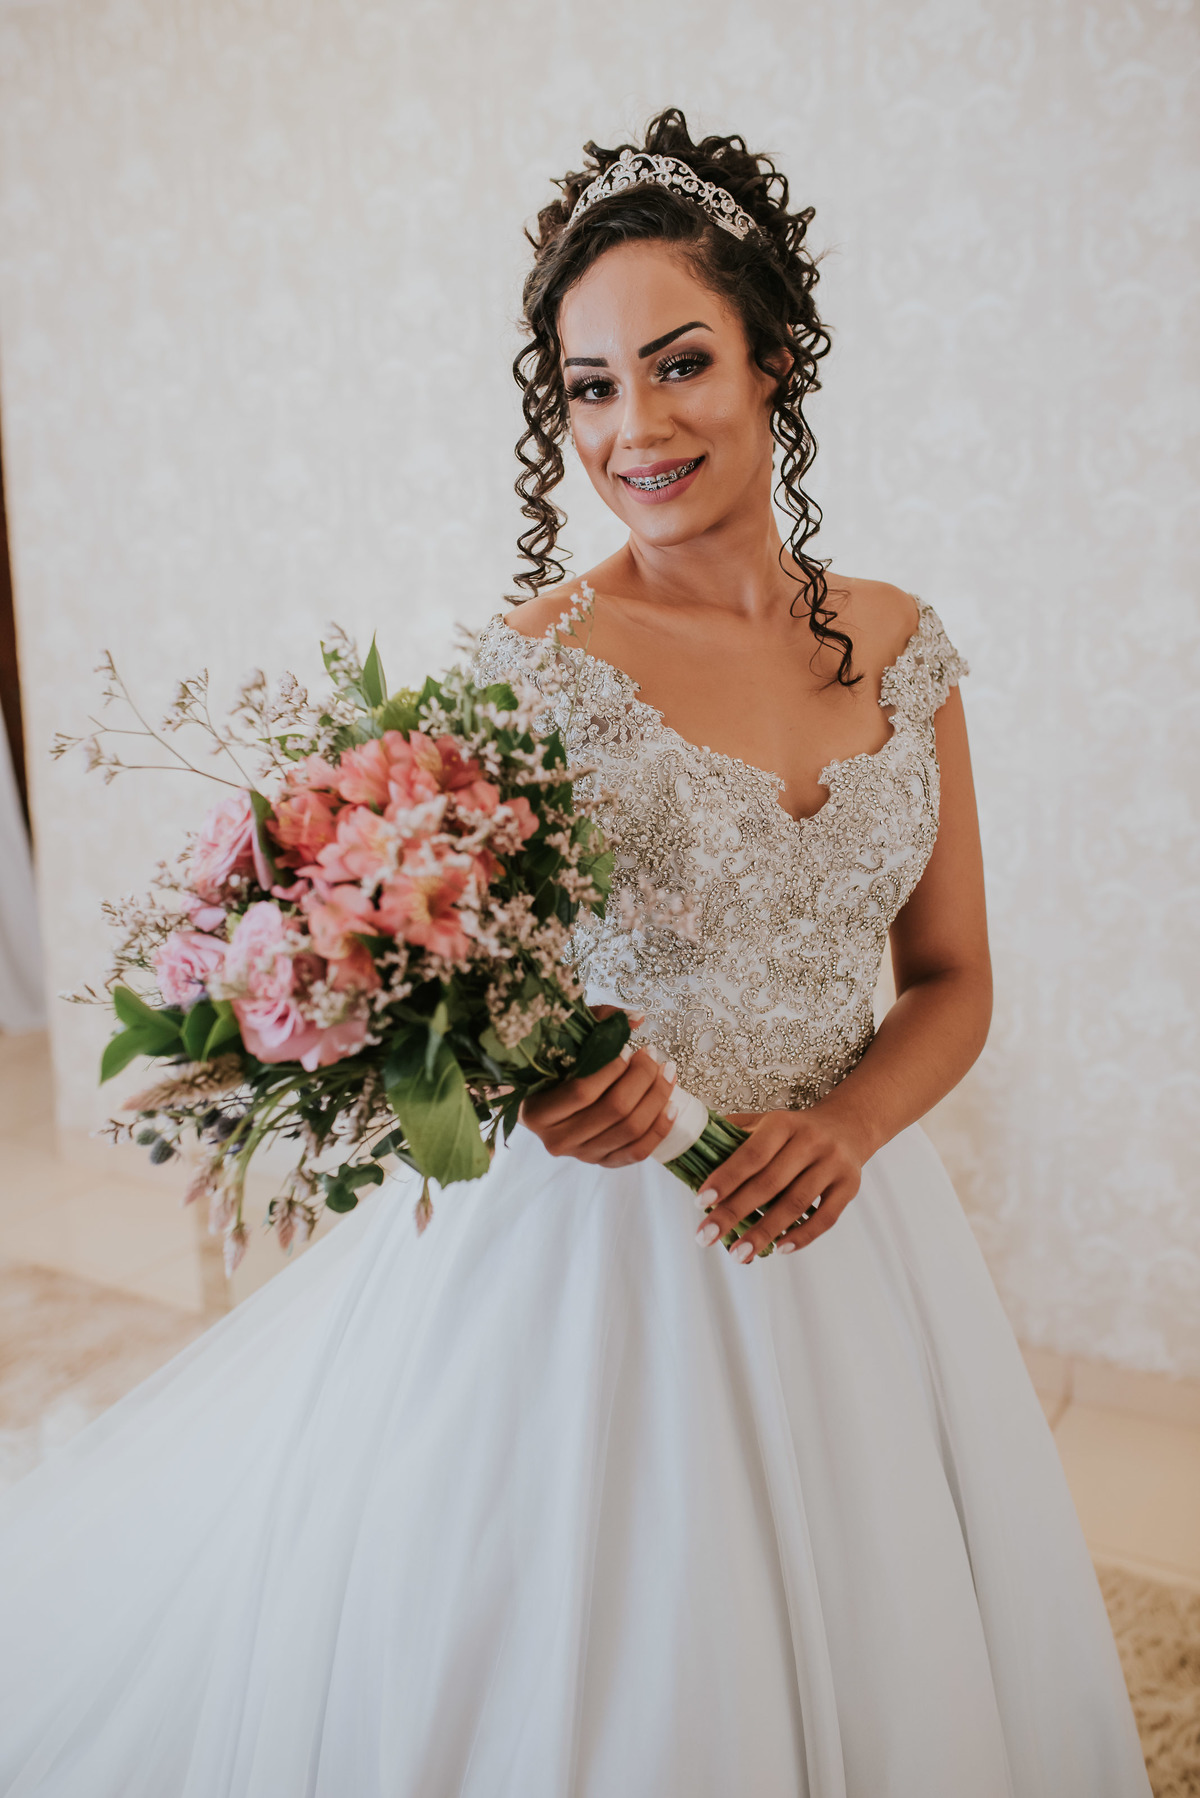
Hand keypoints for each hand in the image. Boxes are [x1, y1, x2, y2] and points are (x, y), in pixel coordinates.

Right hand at [519, 1008, 678, 1167]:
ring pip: (630, 1130)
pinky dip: (660, 1128)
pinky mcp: (603, 1162)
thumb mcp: (565, 1042)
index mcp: (538, 1112)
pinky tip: (672, 1105)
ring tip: (667, 1072)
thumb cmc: (554, 1070)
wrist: (545, 1105)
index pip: (582, 1092)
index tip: (628, 1049)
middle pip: (614, 1110)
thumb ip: (596, 1024)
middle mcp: (557, 1140)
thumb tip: (636, 1019)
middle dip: (642, 1078)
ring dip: (657, 1098)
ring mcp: (582, 1155)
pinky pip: (638, 1151)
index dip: (611, 1069)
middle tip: (652, 1056)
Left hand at [694, 1105, 866, 1262]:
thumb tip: (691, 1153)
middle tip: (706, 1237)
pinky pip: (826, 1218)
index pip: (751, 1154)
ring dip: (765, 1232)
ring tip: (738, 1254)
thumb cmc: (794, 1131)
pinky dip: (802, 1236)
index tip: (701, 1203)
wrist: (848, 1126)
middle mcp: (810, 1142)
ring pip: (796, 1204)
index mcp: (783, 1123)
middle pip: (769, 1183)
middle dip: (735, 1213)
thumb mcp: (766, 1122)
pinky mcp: (849, 1186)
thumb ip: (733, 1135)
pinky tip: (779, 1248)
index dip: (726, 1179)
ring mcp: (833, 1165)